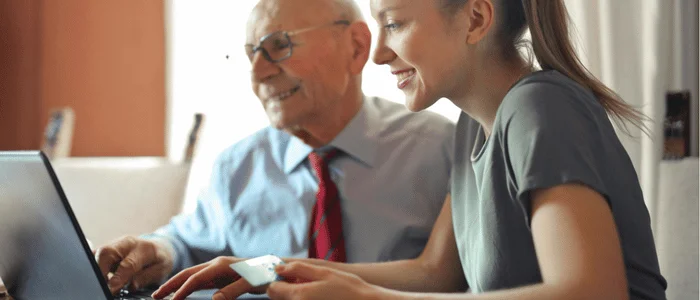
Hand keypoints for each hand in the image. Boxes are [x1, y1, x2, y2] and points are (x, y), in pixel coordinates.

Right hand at [94, 236, 174, 294]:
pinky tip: (96, 276)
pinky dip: (93, 266)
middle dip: (100, 270)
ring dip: (95, 268)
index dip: (118, 278)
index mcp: (143, 248)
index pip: (127, 264)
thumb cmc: (159, 260)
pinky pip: (95, 254)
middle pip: (106, 252)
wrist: (159, 246)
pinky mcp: (107, 248)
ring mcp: (115, 244)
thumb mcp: (161, 270)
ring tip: (98, 283)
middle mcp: (127, 243)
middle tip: (101, 287)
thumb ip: (146, 277)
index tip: (111, 290)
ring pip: (98, 252)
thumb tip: (131, 286)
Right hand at [151, 256, 264, 299]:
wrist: (276, 267)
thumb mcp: (251, 284)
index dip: (181, 291)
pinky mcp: (221, 273)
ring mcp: (218, 268)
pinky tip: (182, 292)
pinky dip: (188, 285)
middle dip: (170, 284)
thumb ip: (233, 291)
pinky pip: (200, 279)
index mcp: (221, 265)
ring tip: (163, 295)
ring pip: (192, 275)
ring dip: (177, 284)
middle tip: (155, 296)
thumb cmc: (265, 275)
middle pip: (187, 273)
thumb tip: (214, 299)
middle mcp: (217, 264)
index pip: (195, 279)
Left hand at [267, 262, 381, 299]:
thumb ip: (298, 269)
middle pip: (279, 298)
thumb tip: (279, 268)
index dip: (277, 280)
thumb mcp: (324, 272)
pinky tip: (320, 297)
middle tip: (303, 281)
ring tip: (315, 290)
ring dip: (296, 295)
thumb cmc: (348, 288)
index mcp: (300, 295)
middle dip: (287, 288)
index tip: (287, 275)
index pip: (272, 289)